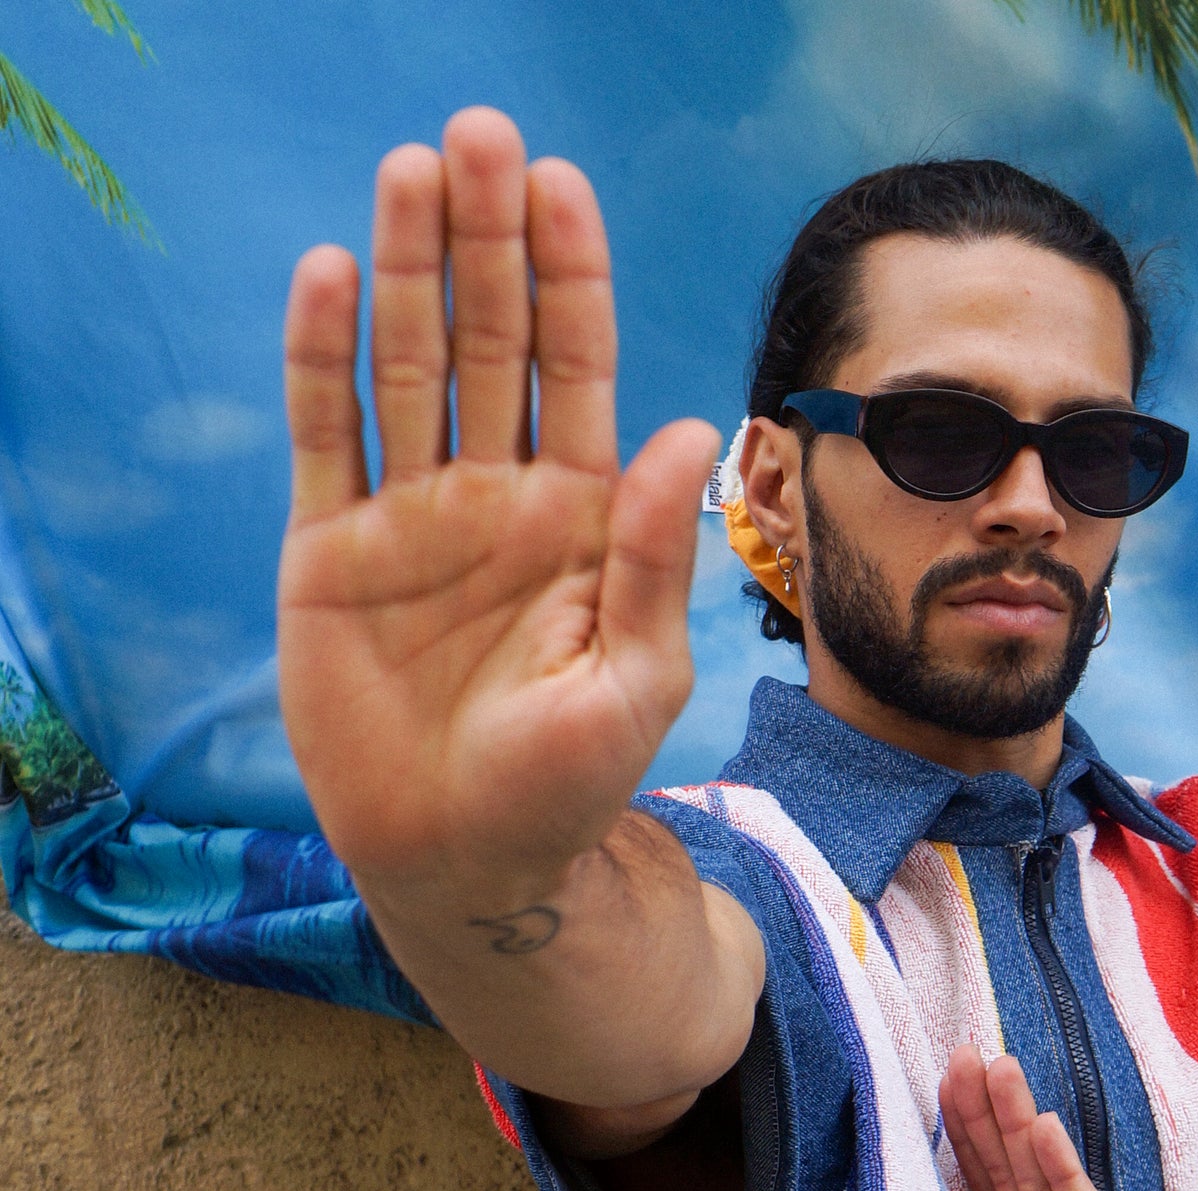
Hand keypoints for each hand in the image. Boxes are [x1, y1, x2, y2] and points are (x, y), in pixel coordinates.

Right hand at [277, 108, 718, 894]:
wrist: (466, 863)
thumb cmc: (567, 786)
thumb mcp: (636, 678)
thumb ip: (659, 556)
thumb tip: (690, 428)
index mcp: (582, 518)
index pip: (579, 370)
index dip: (569, 279)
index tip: (562, 187)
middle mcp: (496, 496)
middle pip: (491, 341)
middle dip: (489, 243)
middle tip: (481, 138)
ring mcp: (411, 515)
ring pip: (408, 366)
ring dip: (409, 268)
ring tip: (412, 172)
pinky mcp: (331, 549)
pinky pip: (326, 434)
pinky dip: (325, 357)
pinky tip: (335, 275)